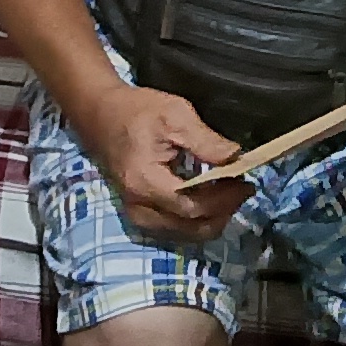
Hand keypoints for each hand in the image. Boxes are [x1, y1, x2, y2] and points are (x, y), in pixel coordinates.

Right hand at [96, 83, 247, 239]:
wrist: (101, 115)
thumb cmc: (136, 111)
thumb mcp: (174, 114)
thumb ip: (206, 140)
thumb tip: (237, 158)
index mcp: (145, 182)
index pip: (194, 207)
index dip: (224, 199)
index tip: (245, 182)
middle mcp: (139, 207)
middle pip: (192, 228)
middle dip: (223, 211)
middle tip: (243, 190)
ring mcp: (137, 215)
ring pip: (185, 234)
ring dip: (212, 218)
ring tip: (229, 194)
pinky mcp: (139, 216)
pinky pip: (175, 230)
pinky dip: (197, 220)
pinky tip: (209, 201)